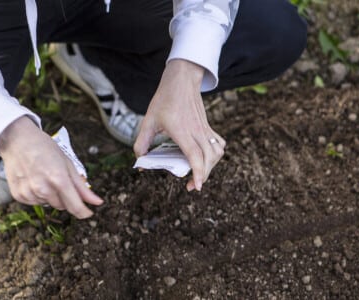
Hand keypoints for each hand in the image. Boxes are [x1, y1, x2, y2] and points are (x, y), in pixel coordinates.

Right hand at [0, 117, 103, 217]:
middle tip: (58, 179)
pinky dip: (37, 195)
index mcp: (58, 179)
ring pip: (48, 204)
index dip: (83, 212)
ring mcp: (29, 193)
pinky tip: (33, 180)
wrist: (17, 140)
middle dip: (65, 197)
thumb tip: (97, 202)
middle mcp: (43, 188)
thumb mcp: (67, 163)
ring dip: (50, 195)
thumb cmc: (44, 148)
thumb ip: (82, 187)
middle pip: (62, 206)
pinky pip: (34, 202)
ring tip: (43, 176)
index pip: (75, 206)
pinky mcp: (18, 195)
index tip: (88, 213)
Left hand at [134, 59, 225, 190]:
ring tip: (200, 173)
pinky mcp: (208, 126)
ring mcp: (204, 129)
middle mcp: (196, 131)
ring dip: (211, 166)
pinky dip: (216, 155)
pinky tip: (207, 159)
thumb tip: (140, 161)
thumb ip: (141, 142)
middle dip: (203, 175)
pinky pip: (219, 144)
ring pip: (216, 152)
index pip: (195, 155)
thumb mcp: (148, 120)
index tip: (197, 186)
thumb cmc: (164, 99)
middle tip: (193, 185)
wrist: (181, 80)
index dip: (198, 172)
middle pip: (208, 158)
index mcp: (181, 130)